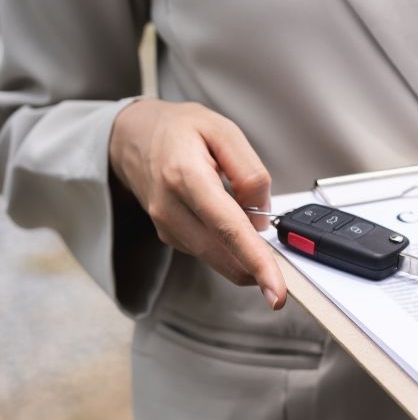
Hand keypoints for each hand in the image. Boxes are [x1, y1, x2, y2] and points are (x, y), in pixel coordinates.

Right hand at [109, 99, 286, 309]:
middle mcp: (170, 207)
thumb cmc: (181, 130)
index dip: (256, 261)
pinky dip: (228, 248)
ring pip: (215, 257)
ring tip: (257, 235)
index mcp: (186, 176)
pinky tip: (235, 227)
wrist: (133, 135)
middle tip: (282, 283)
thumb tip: (261, 216)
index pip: (228, 228)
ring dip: (242, 257)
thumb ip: (250, 173)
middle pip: (221, 252)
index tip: (275, 289)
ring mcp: (166, 224)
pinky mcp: (169, 234)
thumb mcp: (225, 131)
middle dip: (256, 272)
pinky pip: (207, 249)